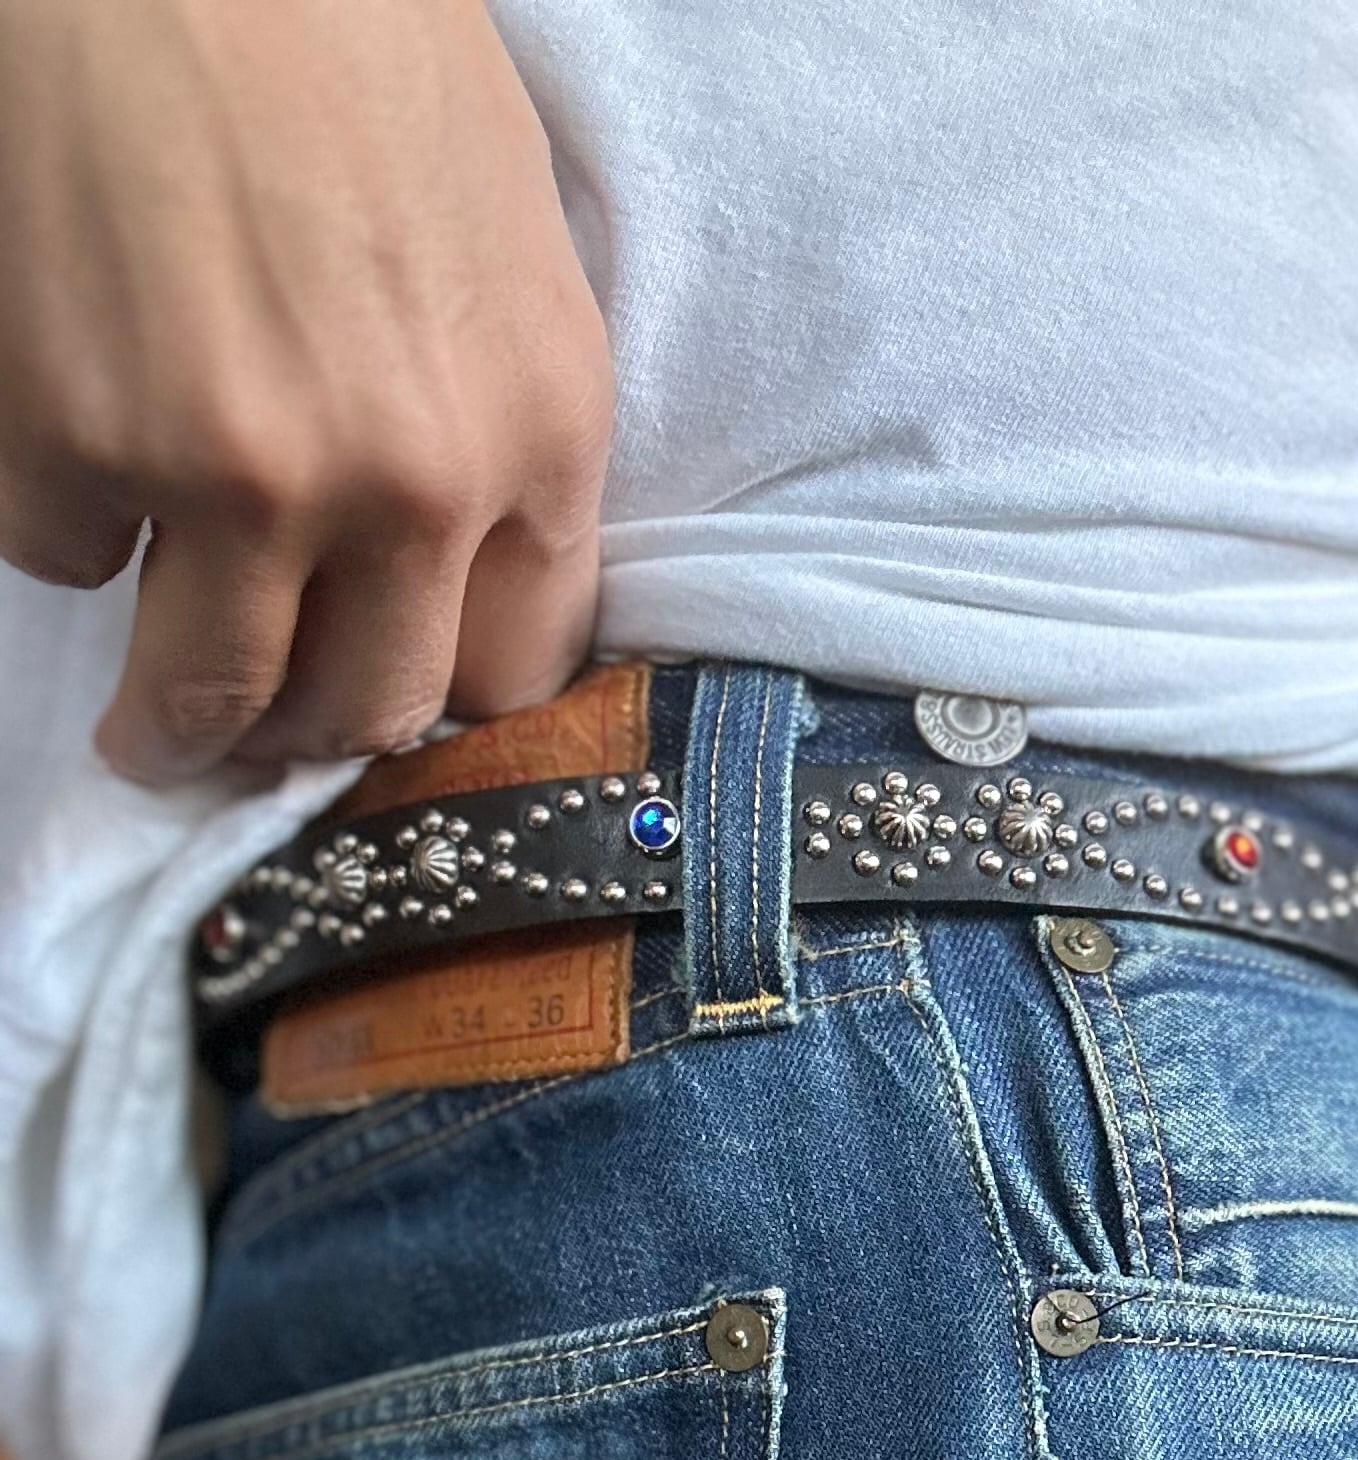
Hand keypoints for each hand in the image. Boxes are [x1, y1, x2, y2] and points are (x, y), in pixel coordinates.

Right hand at [0, 0, 612, 782]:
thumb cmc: (347, 34)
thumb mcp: (503, 235)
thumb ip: (494, 409)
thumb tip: (459, 552)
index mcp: (535, 433)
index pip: (512, 669)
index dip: (441, 698)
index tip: (389, 698)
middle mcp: (407, 486)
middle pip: (367, 707)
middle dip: (311, 733)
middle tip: (262, 732)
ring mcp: (239, 479)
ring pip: (214, 694)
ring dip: (179, 728)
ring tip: (153, 734)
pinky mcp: (80, 448)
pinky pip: (64, 556)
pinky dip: (64, 527)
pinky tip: (76, 457)